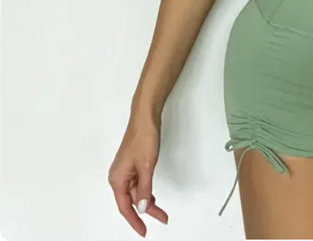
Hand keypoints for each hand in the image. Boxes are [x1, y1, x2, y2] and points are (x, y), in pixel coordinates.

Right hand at [107, 117, 168, 236]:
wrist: (145, 118)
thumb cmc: (143, 137)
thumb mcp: (146, 167)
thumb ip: (145, 189)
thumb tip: (143, 208)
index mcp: (117, 179)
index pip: (125, 207)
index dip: (135, 220)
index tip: (143, 231)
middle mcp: (118, 176)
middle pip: (132, 201)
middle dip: (146, 212)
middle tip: (161, 219)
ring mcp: (125, 171)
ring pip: (136, 193)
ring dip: (148, 202)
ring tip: (161, 212)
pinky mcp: (132, 165)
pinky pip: (138, 184)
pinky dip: (146, 191)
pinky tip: (153, 197)